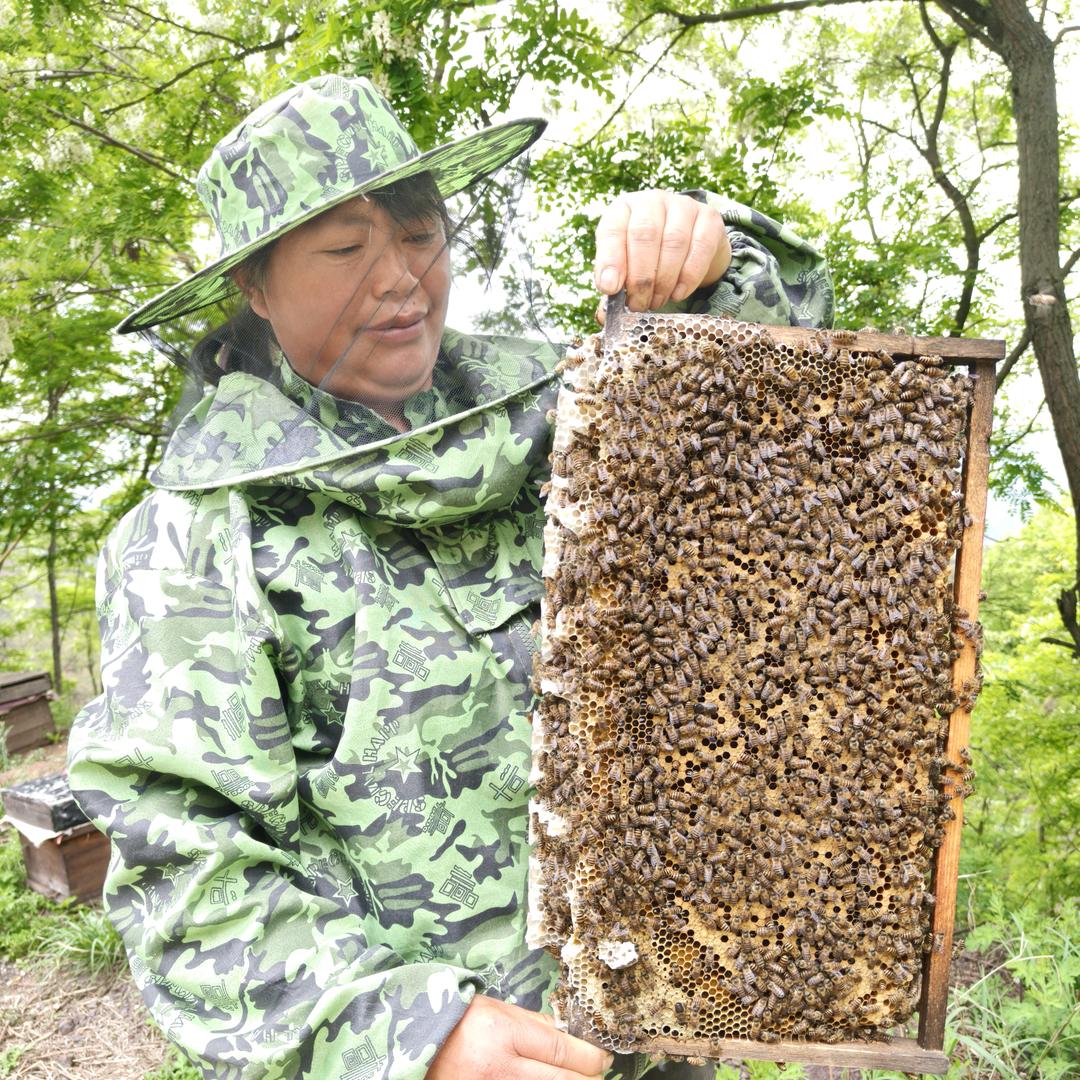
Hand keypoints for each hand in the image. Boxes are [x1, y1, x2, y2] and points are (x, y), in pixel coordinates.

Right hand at [427, 995, 613, 1078]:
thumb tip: (573, 1036)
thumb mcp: (497, 1012)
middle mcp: (499, 1069)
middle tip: (598, 1073)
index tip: (603, 1057)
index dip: (591, 1057)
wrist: (419, 1050)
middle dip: (588, 1079)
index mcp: (501, 1032)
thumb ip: (535, 1024)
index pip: (561, 1050)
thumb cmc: (458, 1025)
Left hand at [593, 190, 730, 319]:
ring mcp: (683, 206)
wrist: (689, 244)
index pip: (612, 229)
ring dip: (664, 280)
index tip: (611, 288)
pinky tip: (678, 293)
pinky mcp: (709, 218)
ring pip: (674, 242)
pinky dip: (688, 277)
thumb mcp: (625, 265)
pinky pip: (700, 248)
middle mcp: (652, 201)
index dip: (610, 260)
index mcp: (623, 210)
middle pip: (645, 234)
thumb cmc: (648, 257)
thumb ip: (614, 282)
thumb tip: (606, 307)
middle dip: (640, 277)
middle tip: (638, 305)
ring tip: (656, 302)